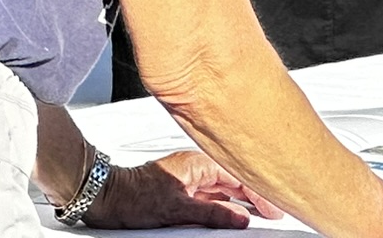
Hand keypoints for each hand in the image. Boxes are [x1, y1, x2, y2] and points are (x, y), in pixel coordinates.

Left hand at [85, 150, 283, 229]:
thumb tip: (241, 218)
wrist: (106, 198)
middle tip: (276, 207)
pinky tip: (233, 212)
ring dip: (242, 198)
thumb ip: (211, 214)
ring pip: (225, 188)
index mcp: (199, 164)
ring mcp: (189, 178)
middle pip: (235, 179)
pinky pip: (212, 196)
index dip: (260, 192)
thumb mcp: (176, 209)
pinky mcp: (182, 189)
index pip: (239, 176)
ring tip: (261, 210)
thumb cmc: (133, 198)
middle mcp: (196, 168)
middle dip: (257, 192)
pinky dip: (226, 204)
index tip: (275, 206)